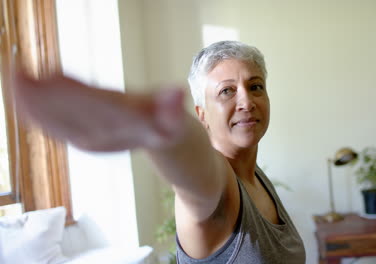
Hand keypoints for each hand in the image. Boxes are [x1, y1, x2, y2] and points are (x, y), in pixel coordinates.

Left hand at [13, 71, 185, 151]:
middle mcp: (103, 137)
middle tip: (20, 75)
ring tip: (17, 78)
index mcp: (125, 128)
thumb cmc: (166, 123)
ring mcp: (88, 139)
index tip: (52, 78)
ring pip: (56, 121)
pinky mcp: (79, 138)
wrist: (159, 143)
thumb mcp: (174, 117)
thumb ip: (172, 108)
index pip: (98, 108)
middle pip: (69, 115)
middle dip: (44, 97)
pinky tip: (23, 94)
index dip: (74, 94)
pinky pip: (54, 126)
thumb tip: (176, 94)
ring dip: (34, 103)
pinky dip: (37, 111)